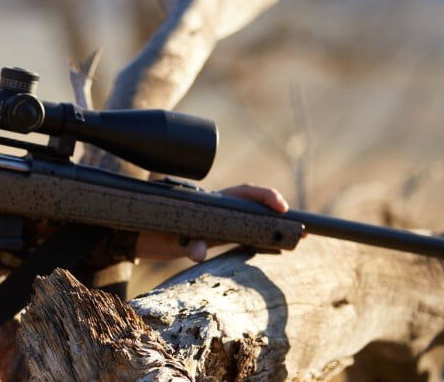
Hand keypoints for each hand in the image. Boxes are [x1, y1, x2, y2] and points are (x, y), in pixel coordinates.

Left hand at [135, 183, 289, 261]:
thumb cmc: (155, 230)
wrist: (141, 238)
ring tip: (299, 238)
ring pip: (254, 222)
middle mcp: (219, 210)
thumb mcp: (170, 237)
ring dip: (275, 228)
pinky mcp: (220, 238)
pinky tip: (279, 247)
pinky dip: (263, 241)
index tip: (281, 207)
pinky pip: (246, 236)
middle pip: (255, 206)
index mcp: (210, 201)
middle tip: (302, 230)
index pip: (243, 192)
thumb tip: (199, 252)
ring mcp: (221, 223)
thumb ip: (186, 243)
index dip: (264, 195)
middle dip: (280, 214)